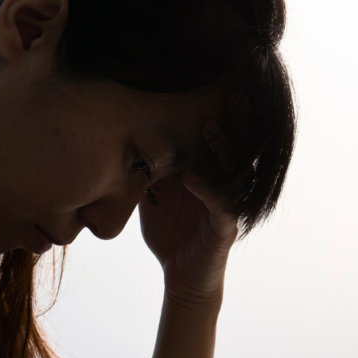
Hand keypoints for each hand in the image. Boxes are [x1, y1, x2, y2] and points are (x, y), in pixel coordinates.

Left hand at [138, 96, 245, 305]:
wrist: (181, 276)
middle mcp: (225, 183)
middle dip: (233, 118)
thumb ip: (150, 165)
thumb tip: (123, 131)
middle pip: (235, 144)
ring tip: (209, 127)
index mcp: (210, 170)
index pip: (218, 135)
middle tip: (229, 92)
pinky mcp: (226, 228)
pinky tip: (194, 176)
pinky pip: (223, 205)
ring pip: (233, 171)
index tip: (211, 82)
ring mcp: (228, 204)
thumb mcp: (154, 191)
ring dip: (222, 148)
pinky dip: (208, 189)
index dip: (219, 109)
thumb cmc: (170, 231)